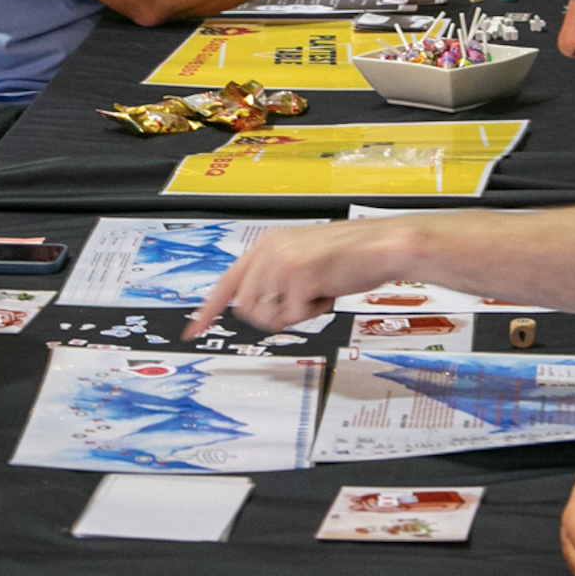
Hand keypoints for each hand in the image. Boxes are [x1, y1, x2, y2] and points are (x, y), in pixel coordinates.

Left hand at [184, 218, 418, 335]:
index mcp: (266, 245)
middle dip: (272, 315)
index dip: (208, 309)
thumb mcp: (303, 260)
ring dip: (294, 313)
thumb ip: (275, 277)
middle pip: (246, 307)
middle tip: (302, 303)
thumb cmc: (350, 255)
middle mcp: (268, 250)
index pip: (228, 282)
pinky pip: (294, 315)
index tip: (192, 330)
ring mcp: (281, 261)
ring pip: (267, 315)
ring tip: (317, 291)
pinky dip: (315, 311)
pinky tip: (329, 289)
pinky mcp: (298, 274)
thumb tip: (253, 307)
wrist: (382, 245)